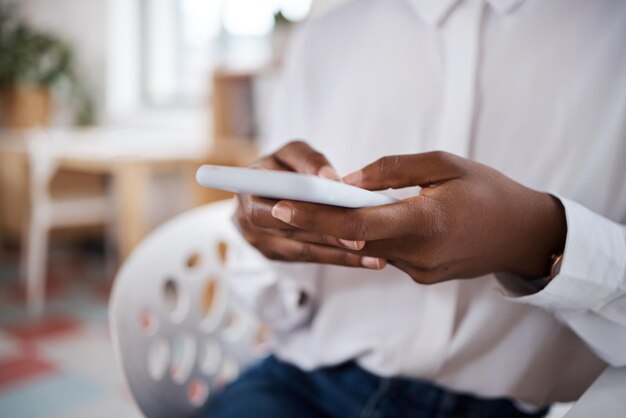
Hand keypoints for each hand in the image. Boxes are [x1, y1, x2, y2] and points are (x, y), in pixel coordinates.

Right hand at [234, 141, 386, 269]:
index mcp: (247, 192)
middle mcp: (248, 222)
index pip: (273, 206)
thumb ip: (309, 161)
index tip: (338, 209)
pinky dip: (341, 259)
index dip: (304, 209)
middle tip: (363, 240)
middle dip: (329, 236)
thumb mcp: (293, 153)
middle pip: (293, 233)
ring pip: (306, 251)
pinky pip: (314, 259)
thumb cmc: (284, 166)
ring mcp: (263, 244)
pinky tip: (370, 260)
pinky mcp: (281, 256)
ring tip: (376, 258)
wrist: (269, 189)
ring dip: (342, 255)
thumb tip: (331, 178)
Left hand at [270, 151, 566, 283]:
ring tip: (326, 204)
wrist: (524, 234)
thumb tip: (349, 181)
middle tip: (286, 202)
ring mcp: (421, 271)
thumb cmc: (488, 191)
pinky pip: (388, 254)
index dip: (315, 216)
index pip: (356, 223)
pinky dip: (376, 237)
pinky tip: (379, 219)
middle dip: (319, 221)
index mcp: (424, 221)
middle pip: (354, 238)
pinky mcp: (424, 277)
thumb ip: (392, 171)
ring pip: (370, 247)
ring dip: (348, 228)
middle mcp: (419, 254)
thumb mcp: (444, 164)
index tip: (281, 207)